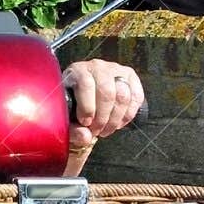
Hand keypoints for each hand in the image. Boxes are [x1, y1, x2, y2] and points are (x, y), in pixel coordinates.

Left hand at [62, 59, 145, 175]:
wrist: (84, 97)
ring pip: (123, 95)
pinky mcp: (130, 76)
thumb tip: (85, 136)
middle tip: (96, 131)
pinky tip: (119, 122)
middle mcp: (97, 67)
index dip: (87, 108)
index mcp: (77, 71)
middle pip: (107, 92)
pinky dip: (129, 114)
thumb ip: (72, 131)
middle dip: (102, 118)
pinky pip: (136, 96)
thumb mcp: (67, 120)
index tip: (85, 123)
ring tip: (106, 129)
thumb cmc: (73, 107)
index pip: (86, 85)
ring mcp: (116, 70)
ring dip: (115, 119)